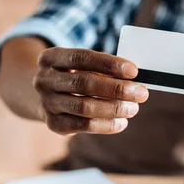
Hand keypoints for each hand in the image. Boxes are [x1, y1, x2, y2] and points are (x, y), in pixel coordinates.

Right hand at [33, 48, 148, 135]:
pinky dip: (106, 125)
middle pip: (83, 83)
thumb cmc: (72, 75)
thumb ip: (102, 69)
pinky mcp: (52, 124)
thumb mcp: (80, 65)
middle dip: (116, 89)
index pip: (81, 58)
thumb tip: (132, 78)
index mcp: (50, 58)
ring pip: (84, 107)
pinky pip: (83, 125)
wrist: (42, 97)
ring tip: (133, 108)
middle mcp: (43, 80)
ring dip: (113, 108)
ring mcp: (46, 103)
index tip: (133, 71)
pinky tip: (121, 122)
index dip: (108, 64)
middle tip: (141, 93)